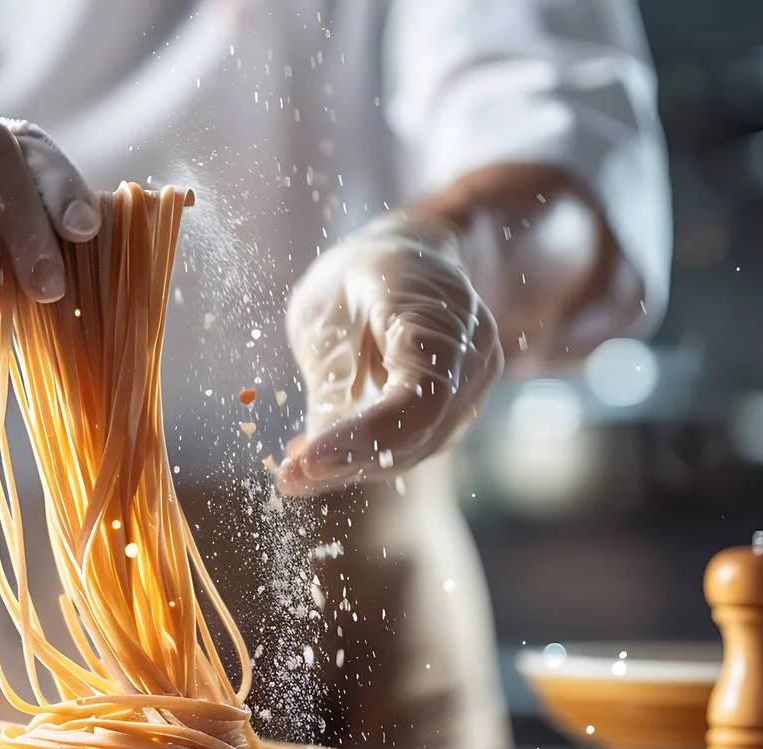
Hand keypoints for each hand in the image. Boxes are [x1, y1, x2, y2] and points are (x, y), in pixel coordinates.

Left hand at [277, 215, 502, 497]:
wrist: (413, 257)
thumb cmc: (363, 273)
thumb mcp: (328, 305)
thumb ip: (331, 373)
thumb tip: (315, 448)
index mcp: (444, 322)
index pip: (417, 403)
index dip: (364, 440)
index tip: (307, 461)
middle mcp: (473, 363)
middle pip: (416, 437)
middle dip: (349, 463)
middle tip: (289, 478)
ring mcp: (469, 392)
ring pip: (412, 451)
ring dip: (352, 467)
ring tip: (295, 473)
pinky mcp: (450, 413)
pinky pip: (406, 445)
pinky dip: (360, 457)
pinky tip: (314, 460)